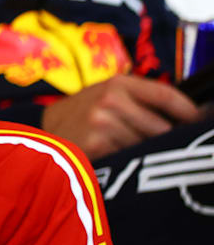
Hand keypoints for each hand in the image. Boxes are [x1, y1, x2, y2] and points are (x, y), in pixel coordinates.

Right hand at [41, 74, 201, 159]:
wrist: (45, 132)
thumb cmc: (83, 116)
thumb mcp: (106, 96)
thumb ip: (140, 101)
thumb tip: (187, 118)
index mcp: (117, 83)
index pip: (166, 94)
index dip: (188, 111)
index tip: (199, 122)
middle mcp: (110, 99)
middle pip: (162, 127)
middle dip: (165, 139)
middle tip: (162, 146)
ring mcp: (102, 122)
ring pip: (148, 145)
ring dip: (145, 153)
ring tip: (129, 151)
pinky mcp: (97, 145)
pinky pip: (130, 157)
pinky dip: (128, 162)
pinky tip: (117, 158)